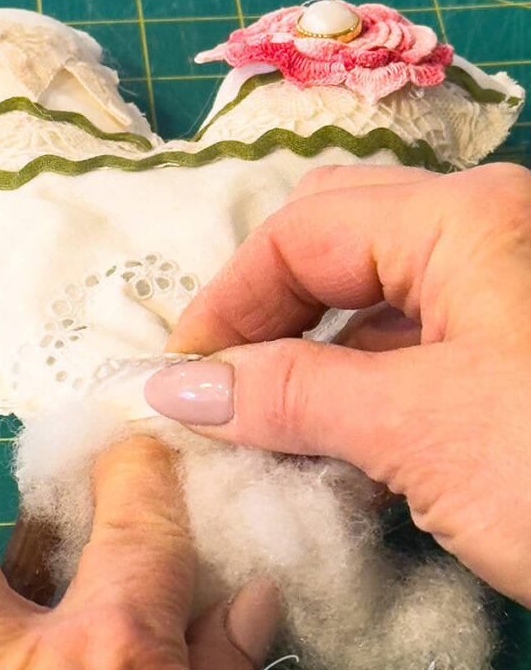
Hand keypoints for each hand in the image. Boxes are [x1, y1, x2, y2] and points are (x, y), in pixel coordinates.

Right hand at [145, 162, 530, 607]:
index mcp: (464, 219)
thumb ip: (287, 395)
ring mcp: (510, 297)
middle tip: (221, 391)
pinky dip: (365, 392)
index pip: (300, 231)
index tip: (178, 380)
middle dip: (268, 314)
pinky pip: (419, 351)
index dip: (227, 303)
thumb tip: (173, 388)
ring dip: (312, 361)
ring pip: (376, 302)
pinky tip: (341, 451)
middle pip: (337, 244)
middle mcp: (489, 236)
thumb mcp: (416, 430)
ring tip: (268, 432)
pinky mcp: (519, 360)